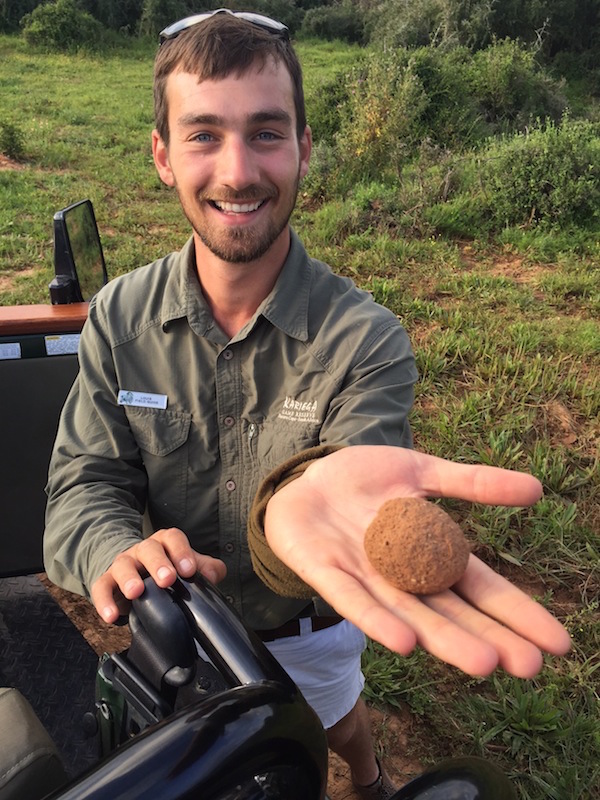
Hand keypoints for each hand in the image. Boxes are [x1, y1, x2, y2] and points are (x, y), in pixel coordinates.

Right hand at [91, 527, 226, 622]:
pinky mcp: (107, 580)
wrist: (135, 570)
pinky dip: (104, 601)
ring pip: (123, 565)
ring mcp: (124, 563)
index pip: (173, 539)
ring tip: (136, 592)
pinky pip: (101, 587)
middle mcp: (143, 549)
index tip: (189, 570)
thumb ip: (206, 568)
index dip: (181, 552)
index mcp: (165, 542)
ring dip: (129, 579)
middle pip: (149, 549)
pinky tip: (111, 616)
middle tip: (167, 579)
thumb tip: (212, 576)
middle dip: (158, 564)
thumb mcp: (187, 565)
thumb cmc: (167, 568)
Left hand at [264, 446, 570, 677]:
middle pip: (451, 612)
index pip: (481, 588)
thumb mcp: (421, 471)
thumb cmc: (366, 480)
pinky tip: (405, 643)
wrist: (308, 476)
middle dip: (488, 637)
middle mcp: (403, 576)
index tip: (556, 643)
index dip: (516, 613)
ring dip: (443, 639)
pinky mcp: (326, 572)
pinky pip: (352, 600)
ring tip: (482, 663)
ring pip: (409, 615)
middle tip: (528, 665)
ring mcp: (365, 578)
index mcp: (431, 554)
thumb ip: (471, 483)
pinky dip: (377, 620)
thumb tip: (536, 489)